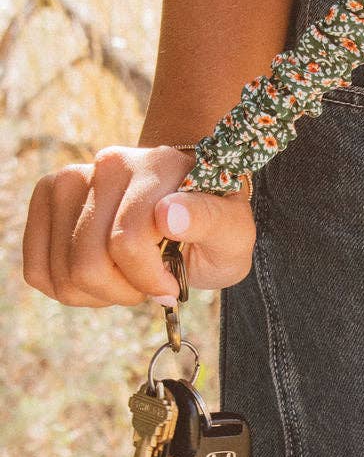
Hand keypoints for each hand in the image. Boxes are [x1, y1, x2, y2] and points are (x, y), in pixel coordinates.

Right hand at [22, 146, 256, 307]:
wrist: (185, 204)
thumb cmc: (213, 224)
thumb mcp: (234, 231)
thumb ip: (210, 221)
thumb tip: (168, 214)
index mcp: (160, 167)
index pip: (127, 242)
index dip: (149, 280)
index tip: (171, 285)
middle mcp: (109, 164)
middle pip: (88, 262)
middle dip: (123, 290)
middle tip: (149, 282)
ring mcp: (72, 177)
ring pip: (62, 270)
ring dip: (97, 292)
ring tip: (127, 277)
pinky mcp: (48, 196)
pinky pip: (37, 269)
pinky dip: (68, 289)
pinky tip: (99, 276)